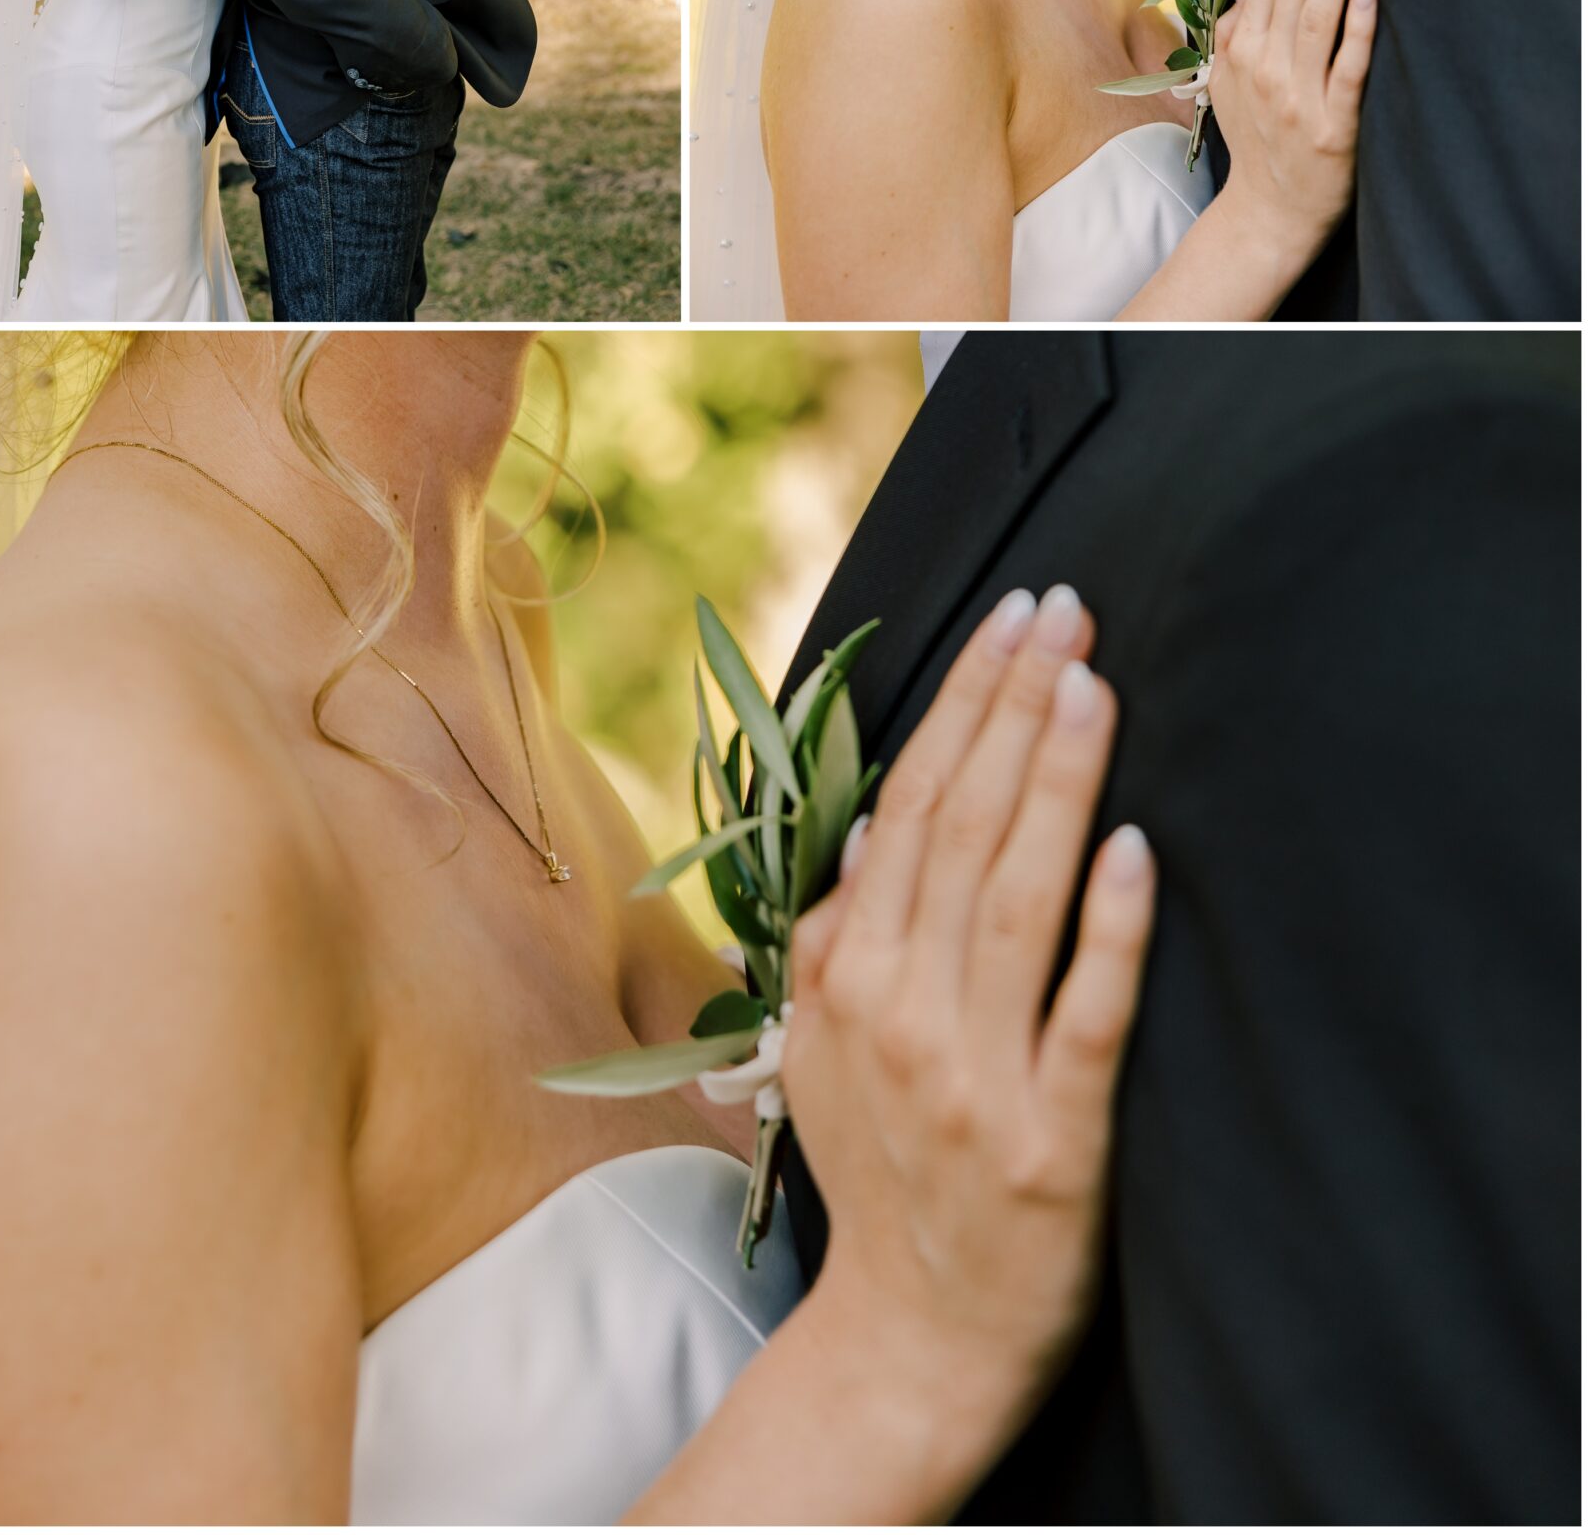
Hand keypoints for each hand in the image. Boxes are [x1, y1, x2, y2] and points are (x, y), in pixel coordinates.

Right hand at [782, 585, 1155, 1494]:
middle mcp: (900, 1012)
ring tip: (1094, 685)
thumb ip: (835, 938)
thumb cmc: (880, 1173)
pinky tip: (1133, 845)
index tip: (1013, 620)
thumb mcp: (816, 1050)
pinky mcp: (1057, 1142)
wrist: (912, 1336)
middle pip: (961, 829)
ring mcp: (977, 1076)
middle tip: (1066, 612)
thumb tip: (870, 834)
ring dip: (1053, 780)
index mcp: (846, 977)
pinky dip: (1108, 929)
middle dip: (1013, 708)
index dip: (962, 706)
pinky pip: (1086, 1016)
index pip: (908, 808)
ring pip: (1017, 899)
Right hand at [1207, 0, 1375, 259]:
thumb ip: (1237, 30)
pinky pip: (1346, 71)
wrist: (1268, 211)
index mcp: (1238, 51)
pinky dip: (1355, 31)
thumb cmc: (1258, 139)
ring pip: (1314, 17)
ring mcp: (1297, 97)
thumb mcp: (1227, 82)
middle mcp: (1262, 69)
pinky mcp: (1333, 127)